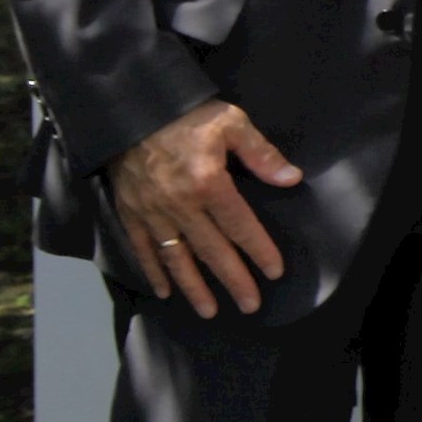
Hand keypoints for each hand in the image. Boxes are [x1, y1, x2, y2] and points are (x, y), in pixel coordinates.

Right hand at [105, 100, 300, 317]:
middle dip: (233, 280)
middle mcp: (180, 206)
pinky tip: (165, 292)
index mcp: (208, 184)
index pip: (240, 225)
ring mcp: (152, 213)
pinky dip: (153, 272)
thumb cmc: (187, 115)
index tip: (274, 271)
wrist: (130, 110)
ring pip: (176, 258)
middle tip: (250, 305)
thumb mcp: (232, 123)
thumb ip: (261, 154)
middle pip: (211, 250)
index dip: (259, 250)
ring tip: (210, 311)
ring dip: (194, 287)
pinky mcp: (130, 212)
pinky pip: (142, 249)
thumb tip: (291, 179)